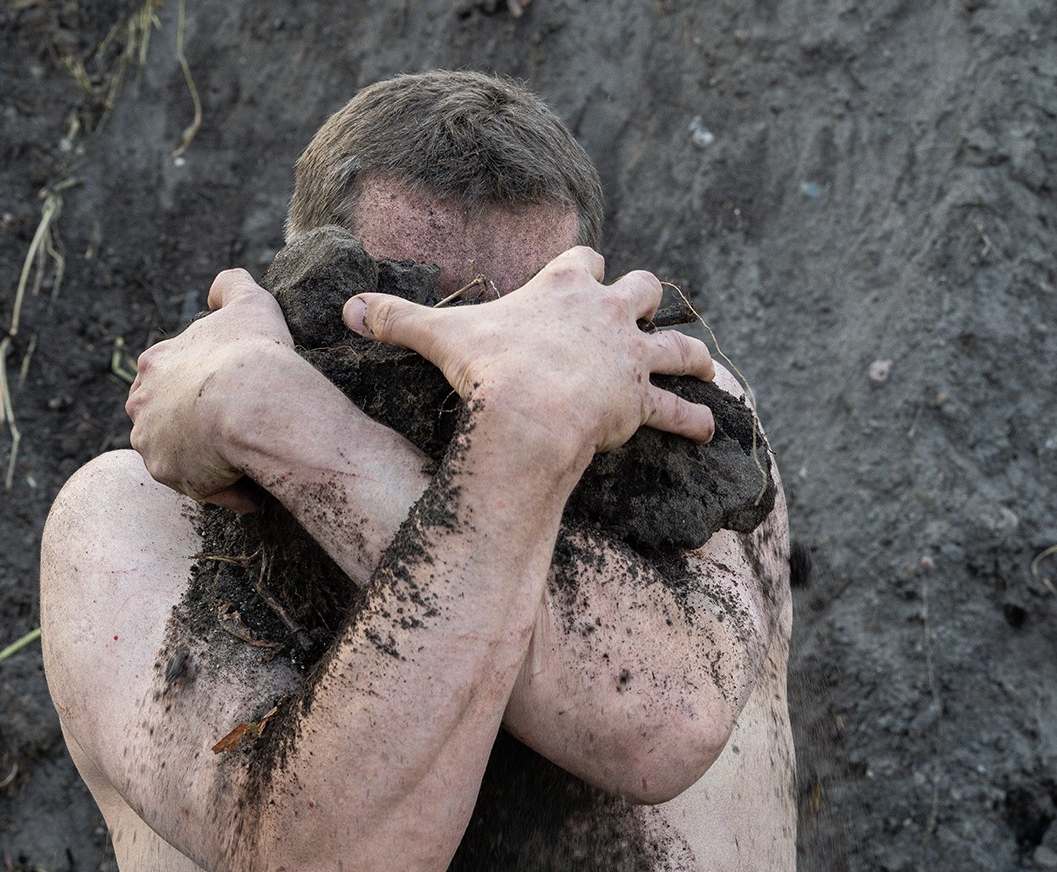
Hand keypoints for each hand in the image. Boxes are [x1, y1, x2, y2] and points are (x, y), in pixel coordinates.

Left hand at [126, 269, 295, 511]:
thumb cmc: (252, 352)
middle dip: (196, 426)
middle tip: (238, 429)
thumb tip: (219, 287)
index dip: (203, 386)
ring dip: (209, 461)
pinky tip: (254, 489)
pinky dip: (226, 490)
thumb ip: (231, 287)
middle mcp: (142, 403)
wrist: (254, 402)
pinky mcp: (167, 474)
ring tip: (249, 461)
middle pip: (168, 420)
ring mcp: (150, 441)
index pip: (171, 377)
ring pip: (181, 456)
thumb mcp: (248, 302)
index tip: (232, 394)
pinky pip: (202, 489)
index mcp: (155, 363)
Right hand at [341, 247, 716, 458]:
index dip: (584, 270)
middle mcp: (608, 313)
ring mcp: (631, 355)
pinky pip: (680, 409)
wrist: (528, 411)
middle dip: (644, 301)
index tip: (582, 278)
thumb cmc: (487, 368)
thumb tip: (345, 308)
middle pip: (644, 289)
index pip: (584, 261)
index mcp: (563, 287)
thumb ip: (395, 318)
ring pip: (679, 346)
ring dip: (691, 358)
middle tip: (640, 317)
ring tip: (704, 369)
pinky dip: (695, 418)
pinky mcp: (643, 398)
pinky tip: (711, 427)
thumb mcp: (437, 336)